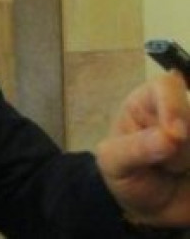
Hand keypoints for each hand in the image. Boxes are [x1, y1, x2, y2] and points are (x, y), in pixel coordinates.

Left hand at [96, 70, 189, 226]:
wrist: (151, 211)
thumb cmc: (127, 177)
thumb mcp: (115, 164)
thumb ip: (135, 148)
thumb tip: (170, 136)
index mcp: (145, 102)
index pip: (166, 86)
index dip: (173, 105)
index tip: (176, 135)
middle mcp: (178, 111)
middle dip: (183, 147)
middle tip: (167, 166)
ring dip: (189, 160)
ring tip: (175, 172)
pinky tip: (187, 174)